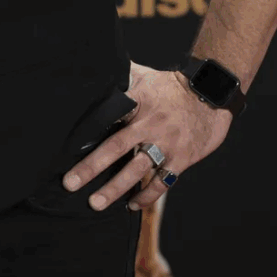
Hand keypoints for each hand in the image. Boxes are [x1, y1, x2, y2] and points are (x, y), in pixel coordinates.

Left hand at [63, 61, 231, 211]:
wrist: (210, 96)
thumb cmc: (172, 86)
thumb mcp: (144, 75)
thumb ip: (120, 76)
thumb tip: (96, 71)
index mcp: (138, 104)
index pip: (108, 117)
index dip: (89, 131)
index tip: (67, 146)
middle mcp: (150, 126)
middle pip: (116, 148)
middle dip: (92, 167)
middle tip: (70, 183)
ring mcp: (166, 145)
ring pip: (137, 170)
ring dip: (116, 188)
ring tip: (96, 203)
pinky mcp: (181, 159)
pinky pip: (162, 182)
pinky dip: (147, 196)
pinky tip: (132, 205)